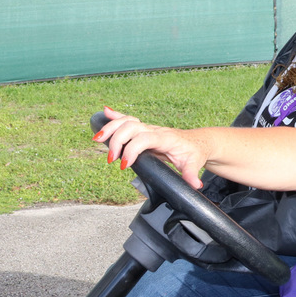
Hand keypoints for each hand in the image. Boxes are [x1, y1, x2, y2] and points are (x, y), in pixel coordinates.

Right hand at [93, 107, 207, 188]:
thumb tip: (194, 184)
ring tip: (97, 139)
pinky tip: (104, 112)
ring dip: (111, 128)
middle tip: (110, 159)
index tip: (124, 165)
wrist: (198, 142)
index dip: (132, 150)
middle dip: (117, 141)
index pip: (145, 138)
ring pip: (127, 121)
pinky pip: (129, 120)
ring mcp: (149, 129)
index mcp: (165, 138)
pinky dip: (116, 116)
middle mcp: (155, 131)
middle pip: (131, 126)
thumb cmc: (195, 152)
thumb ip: (191, 174)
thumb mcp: (195, 163)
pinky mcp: (145, 130)